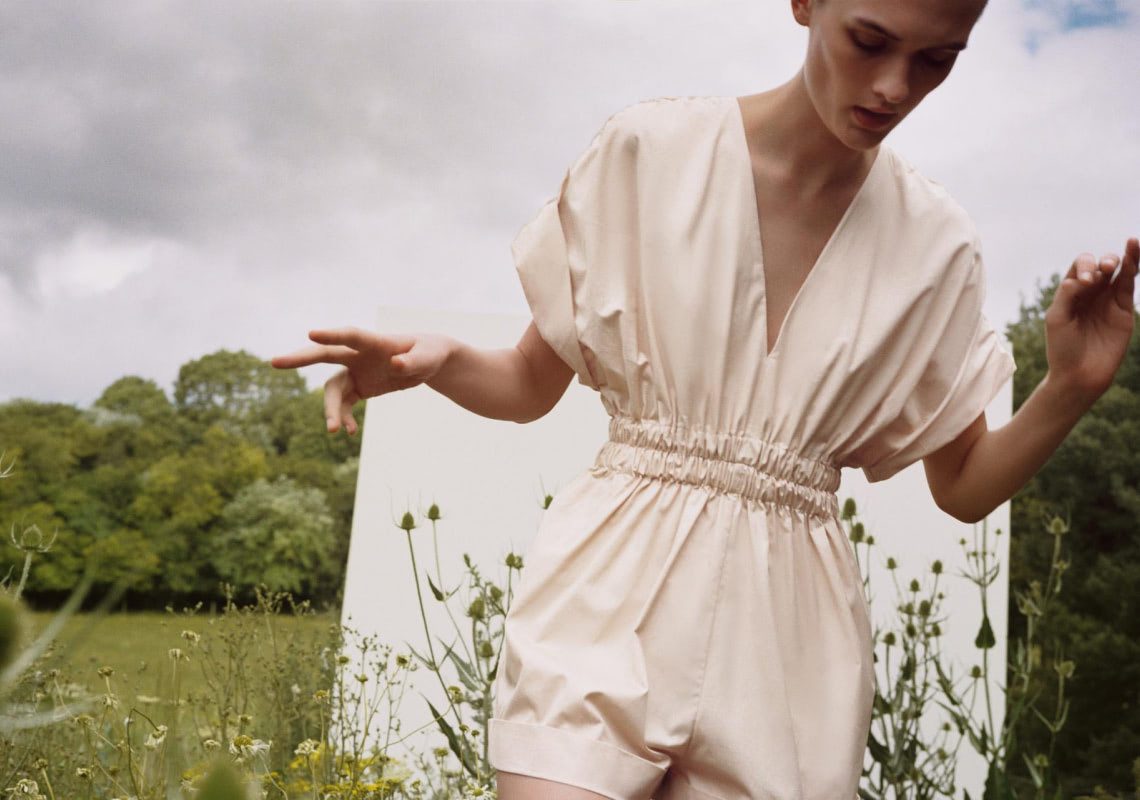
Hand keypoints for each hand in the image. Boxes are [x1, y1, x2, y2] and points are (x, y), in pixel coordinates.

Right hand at [269, 327, 452, 433]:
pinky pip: (344, 404)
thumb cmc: (429, 352)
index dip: (332, 335)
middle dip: (300, 358)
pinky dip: (343, 417)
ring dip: (331, 409)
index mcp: (375, 342)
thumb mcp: (428, 357)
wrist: (427, 361)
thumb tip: (396, 365)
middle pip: (325, 355)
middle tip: (274, 362)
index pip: (350, 336)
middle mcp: (359, 355)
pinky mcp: (358, 387)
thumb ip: (412, 361)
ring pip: (333, 389)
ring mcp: (355, 370)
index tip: (310, 333)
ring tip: (335, 431)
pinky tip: (347, 432)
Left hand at [1044, 237, 1137, 400]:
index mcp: (1070, 292)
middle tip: (1100, 274)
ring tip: (1126, 248)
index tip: (1085, 282)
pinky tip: (1134, 251)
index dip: (1084, 267)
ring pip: (1118, 271)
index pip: (1079, 268)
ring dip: (1121, 257)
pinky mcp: (1123, 309)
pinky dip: (1132, 266)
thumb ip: (1066, 296)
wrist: (1080, 374)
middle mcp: (1090, 293)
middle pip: (1099, 265)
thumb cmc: (1062, 348)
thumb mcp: (1056, 319)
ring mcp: (1107, 300)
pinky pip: (1129, 283)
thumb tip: (1078, 278)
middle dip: (1101, 262)